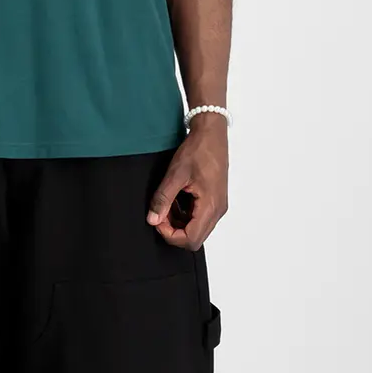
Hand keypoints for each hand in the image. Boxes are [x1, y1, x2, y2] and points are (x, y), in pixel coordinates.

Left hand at [147, 120, 227, 249]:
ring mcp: (218, 206)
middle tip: (160, 212)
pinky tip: (176, 200)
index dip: (170, 235)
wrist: (212, 134)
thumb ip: (163, 199)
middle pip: (195, 238)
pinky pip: (200, 218)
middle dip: (174, 230)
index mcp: (211, 206)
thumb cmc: (198, 149)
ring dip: (179, 223)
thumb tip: (153, 219)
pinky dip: (185, 215)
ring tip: (167, 204)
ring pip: (197, 229)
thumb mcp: (175, 174)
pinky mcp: (215, 200)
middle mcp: (218, 210)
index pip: (191, 239)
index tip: (158, 220)